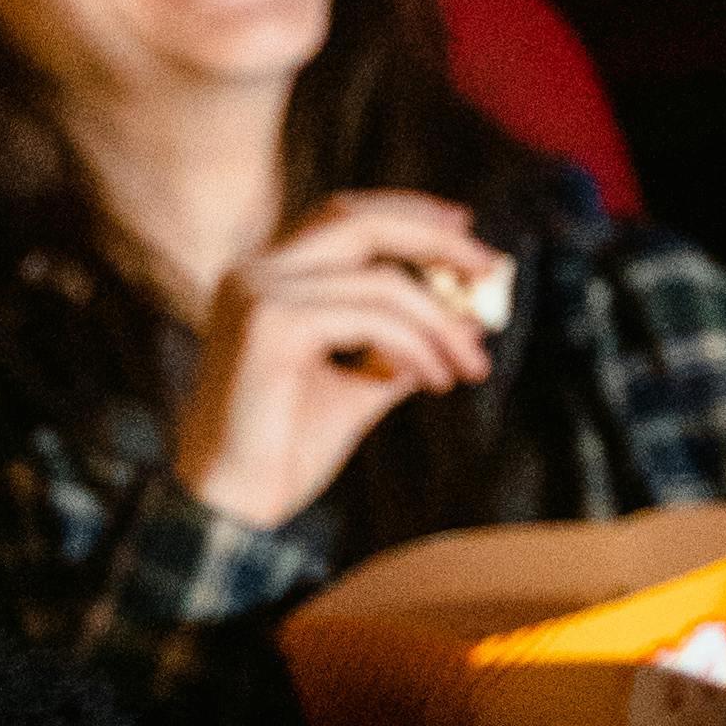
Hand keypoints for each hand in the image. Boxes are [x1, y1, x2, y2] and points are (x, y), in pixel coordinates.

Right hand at [171, 193, 509, 532]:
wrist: (235, 508)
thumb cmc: (285, 451)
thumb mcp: (357, 382)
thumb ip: (400, 339)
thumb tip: (468, 312)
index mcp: (262, 278)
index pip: (343, 217)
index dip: (408, 216)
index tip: (465, 235)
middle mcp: (252, 273)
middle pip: (361, 221)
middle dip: (436, 241)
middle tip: (491, 271)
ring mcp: (257, 294)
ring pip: (379, 281)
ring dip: (439, 322)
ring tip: (468, 364)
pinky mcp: (271, 326)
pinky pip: (371, 318)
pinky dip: (416, 345)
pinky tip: (434, 380)